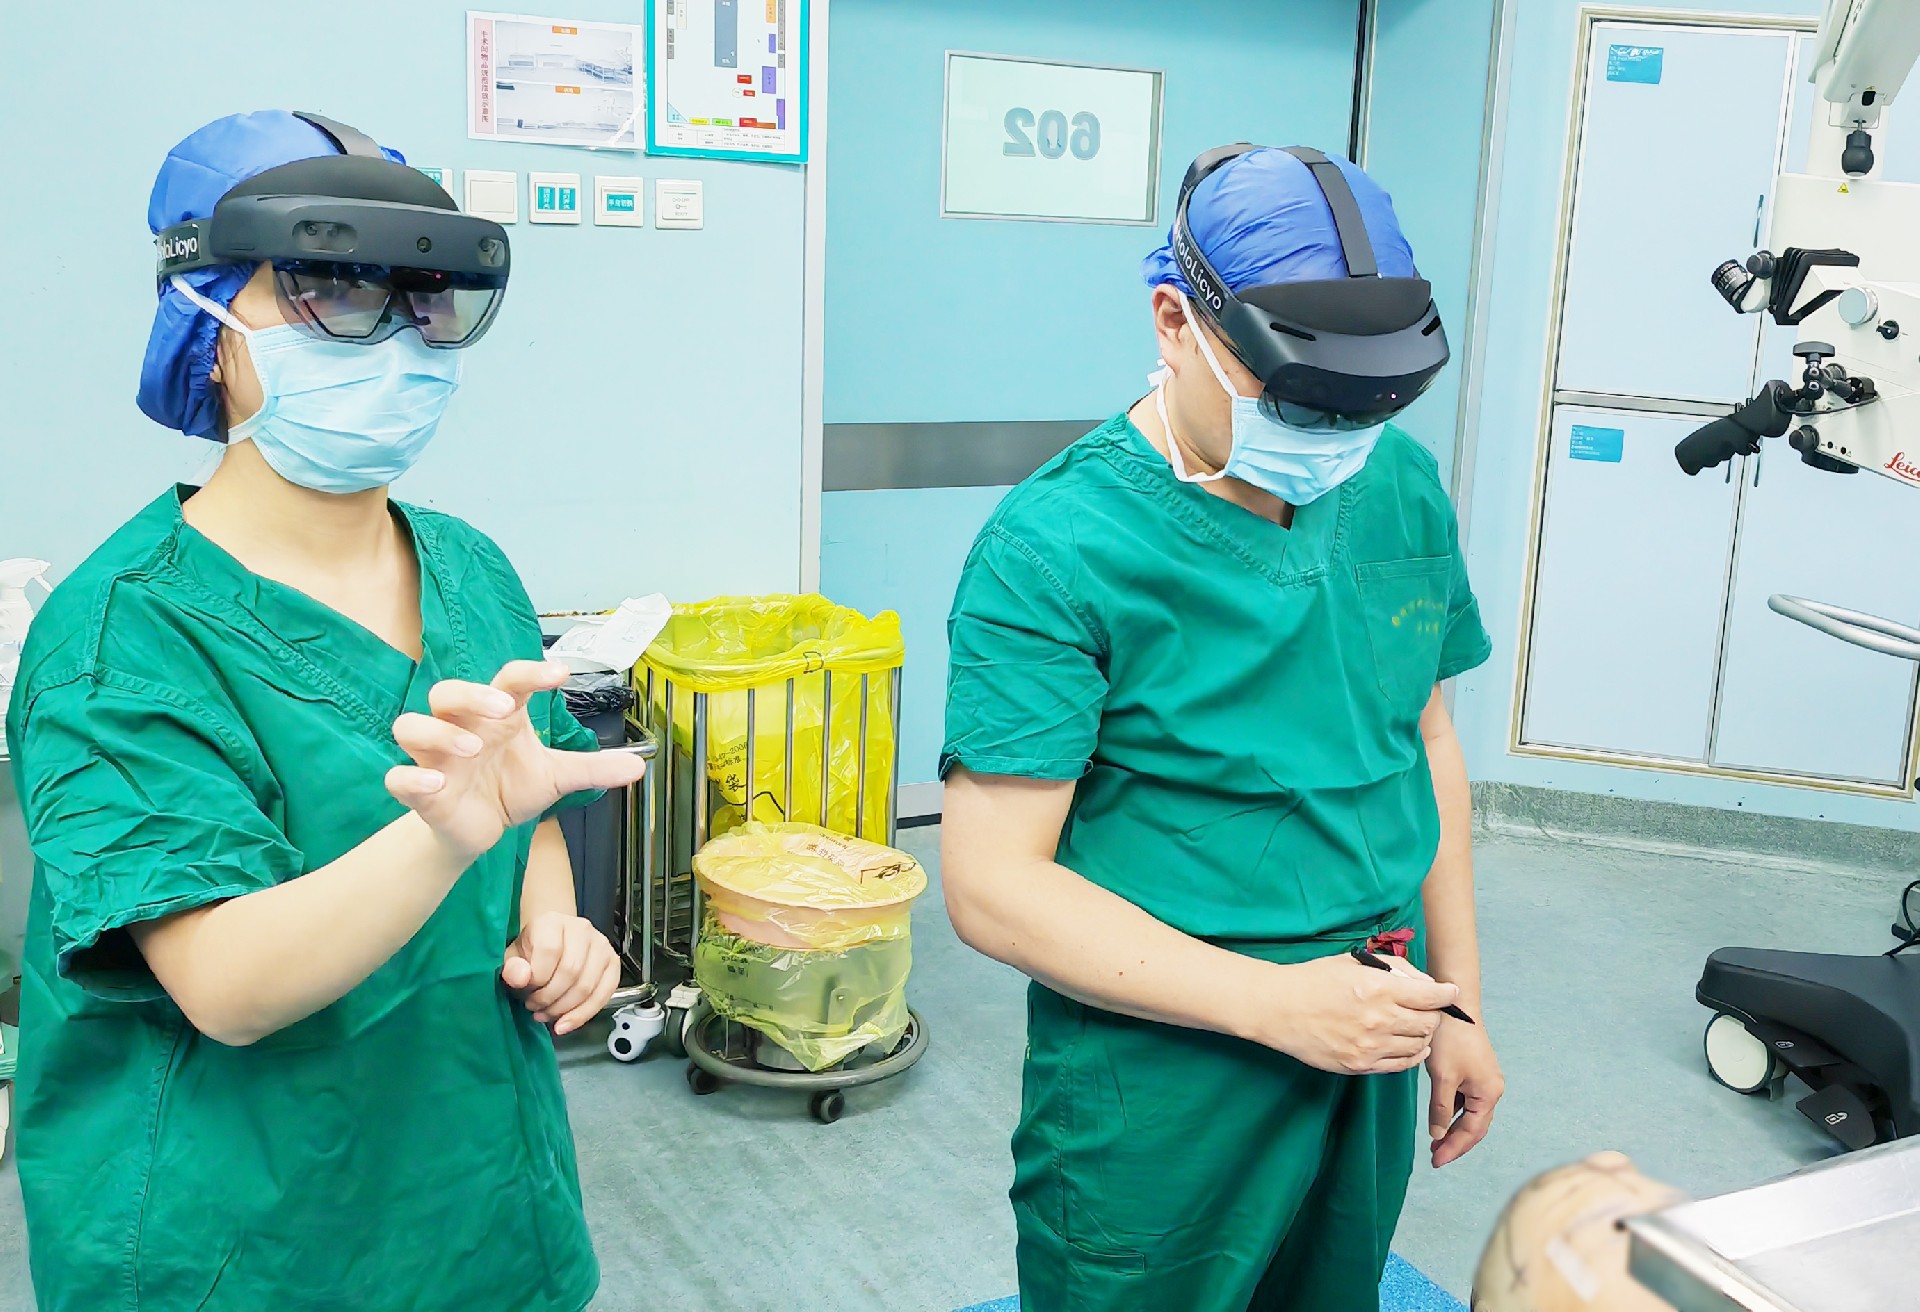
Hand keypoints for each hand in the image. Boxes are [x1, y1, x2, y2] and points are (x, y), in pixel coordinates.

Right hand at [385, 660, 646, 859]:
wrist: (479, 831)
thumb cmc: (510, 789)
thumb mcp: (556, 777)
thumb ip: (592, 769)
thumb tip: (640, 766)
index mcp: (497, 716)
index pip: (509, 680)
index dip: (531, 672)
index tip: (560, 674)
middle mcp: (462, 728)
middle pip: (448, 691)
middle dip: (472, 695)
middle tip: (503, 709)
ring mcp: (436, 757)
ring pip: (411, 724)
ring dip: (439, 731)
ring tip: (472, 750)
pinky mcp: (420, 790)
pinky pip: (399, 777)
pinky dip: (411, 776)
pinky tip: (437, 782)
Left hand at [503, 912, 621, 1035]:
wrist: (552, 943)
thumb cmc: (532, 951)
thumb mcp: (512, 957)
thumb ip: (512, 968)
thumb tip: (520, 978)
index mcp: (553, 922)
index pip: (550, 951)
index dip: (536, 979)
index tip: (525, 991)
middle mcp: (582, 929)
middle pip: (571, 971)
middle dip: (549, 998)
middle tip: (534, 1007)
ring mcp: (601, 946)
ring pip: (587, 986)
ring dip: (564, 1009)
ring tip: (547, 1014)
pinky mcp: (612, 963)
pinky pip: (604, 994)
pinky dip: (583, 1014)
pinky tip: (566, 1023)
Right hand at [1260, 953, 1462, 1074]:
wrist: (1278, 1008)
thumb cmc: (1315, 979)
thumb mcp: (1354, 963)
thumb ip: (1393, 970)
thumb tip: (1426, 985)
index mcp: (1378, 988)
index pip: (1431, 995)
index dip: (1446, 993)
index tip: (1450, 992)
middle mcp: (1379, 1019)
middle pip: (1429, 1023)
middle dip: (1432, 1014)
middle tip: (1425, 1009)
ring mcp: (1370, 1046)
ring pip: (1419, 1046)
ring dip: (1421, 1036)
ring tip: (1411, 1027)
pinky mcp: (1360, 1066)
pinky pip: (1401, 1065)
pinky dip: (1410, 1055)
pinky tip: (1404, 1044)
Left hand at [1427, 1020, 1503, 1166]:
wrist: (1454, 1005)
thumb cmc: (1449, 1040)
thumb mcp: (1442, 1078)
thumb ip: (1440, 1109)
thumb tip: (1438, 1136)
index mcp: (1488, 1094)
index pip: (1471, 1132)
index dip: (1454, 1149)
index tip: (1436, 1162)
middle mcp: (1492, 1089)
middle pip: (1475, 1126)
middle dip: (1456, 1143)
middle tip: (1435, 1157)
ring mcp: (1485, 1080)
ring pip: (1470, 1114)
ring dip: (1454, 1129)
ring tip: (1435, 1143)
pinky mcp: (1476, 1071)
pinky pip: (1466, 1101)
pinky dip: (1454, 1112)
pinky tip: (1440, 1118)